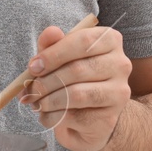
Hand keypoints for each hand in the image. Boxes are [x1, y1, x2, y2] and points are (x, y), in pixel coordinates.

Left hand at [19, 24, 132, 150]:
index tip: (33, 66)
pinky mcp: (110, 118)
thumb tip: (51, 32)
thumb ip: (52, 43)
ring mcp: (119, 93)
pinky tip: (47, 115)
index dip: (53, 54)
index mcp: (110, 40)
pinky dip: (53, 117)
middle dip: (46, 81)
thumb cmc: (73, 78)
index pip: (83, 41)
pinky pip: (75, 117)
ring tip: (37, 102)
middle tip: (30, 90)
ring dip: (48, 100)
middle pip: (77, 69)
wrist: (89, 115)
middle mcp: (121, 64)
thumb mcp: (59, 56)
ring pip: (76, 94)